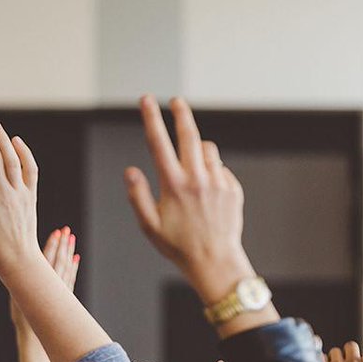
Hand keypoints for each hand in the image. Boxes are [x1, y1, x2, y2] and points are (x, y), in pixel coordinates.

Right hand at [11, 227, 79, 327]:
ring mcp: (61, 291)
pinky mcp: (65, 297)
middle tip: (67, 231)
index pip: (48, 259)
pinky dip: (73, 267)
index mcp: (38, 283)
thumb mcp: (16, 297)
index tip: (57, 232)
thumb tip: (16, 265)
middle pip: (59, 260)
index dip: (53, 245)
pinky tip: (75, 258)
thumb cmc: (22, 318)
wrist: (34, 337)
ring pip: (67, 268)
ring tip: (71, 239)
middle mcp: (52, 286)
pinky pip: (70, 278)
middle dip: (63, 244)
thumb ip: (19, 281)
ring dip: (69, 252)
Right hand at [124, 96, 253, 303]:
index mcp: (173, 186)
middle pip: (189, 134)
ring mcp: (218, 182)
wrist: (215, 261)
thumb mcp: (149, 225)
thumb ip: (137, 195)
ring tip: (191, 173)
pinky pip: (220, 169)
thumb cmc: (178, 246)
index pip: (158, 143)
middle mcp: (197, 179)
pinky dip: (212, 173)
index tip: (146, 100)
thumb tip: (130, 170)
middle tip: (176, 101)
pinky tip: (207, 195)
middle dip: (181, 113)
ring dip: (197, 151)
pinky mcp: (232, 188)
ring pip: (207, 150)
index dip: (151, 118)